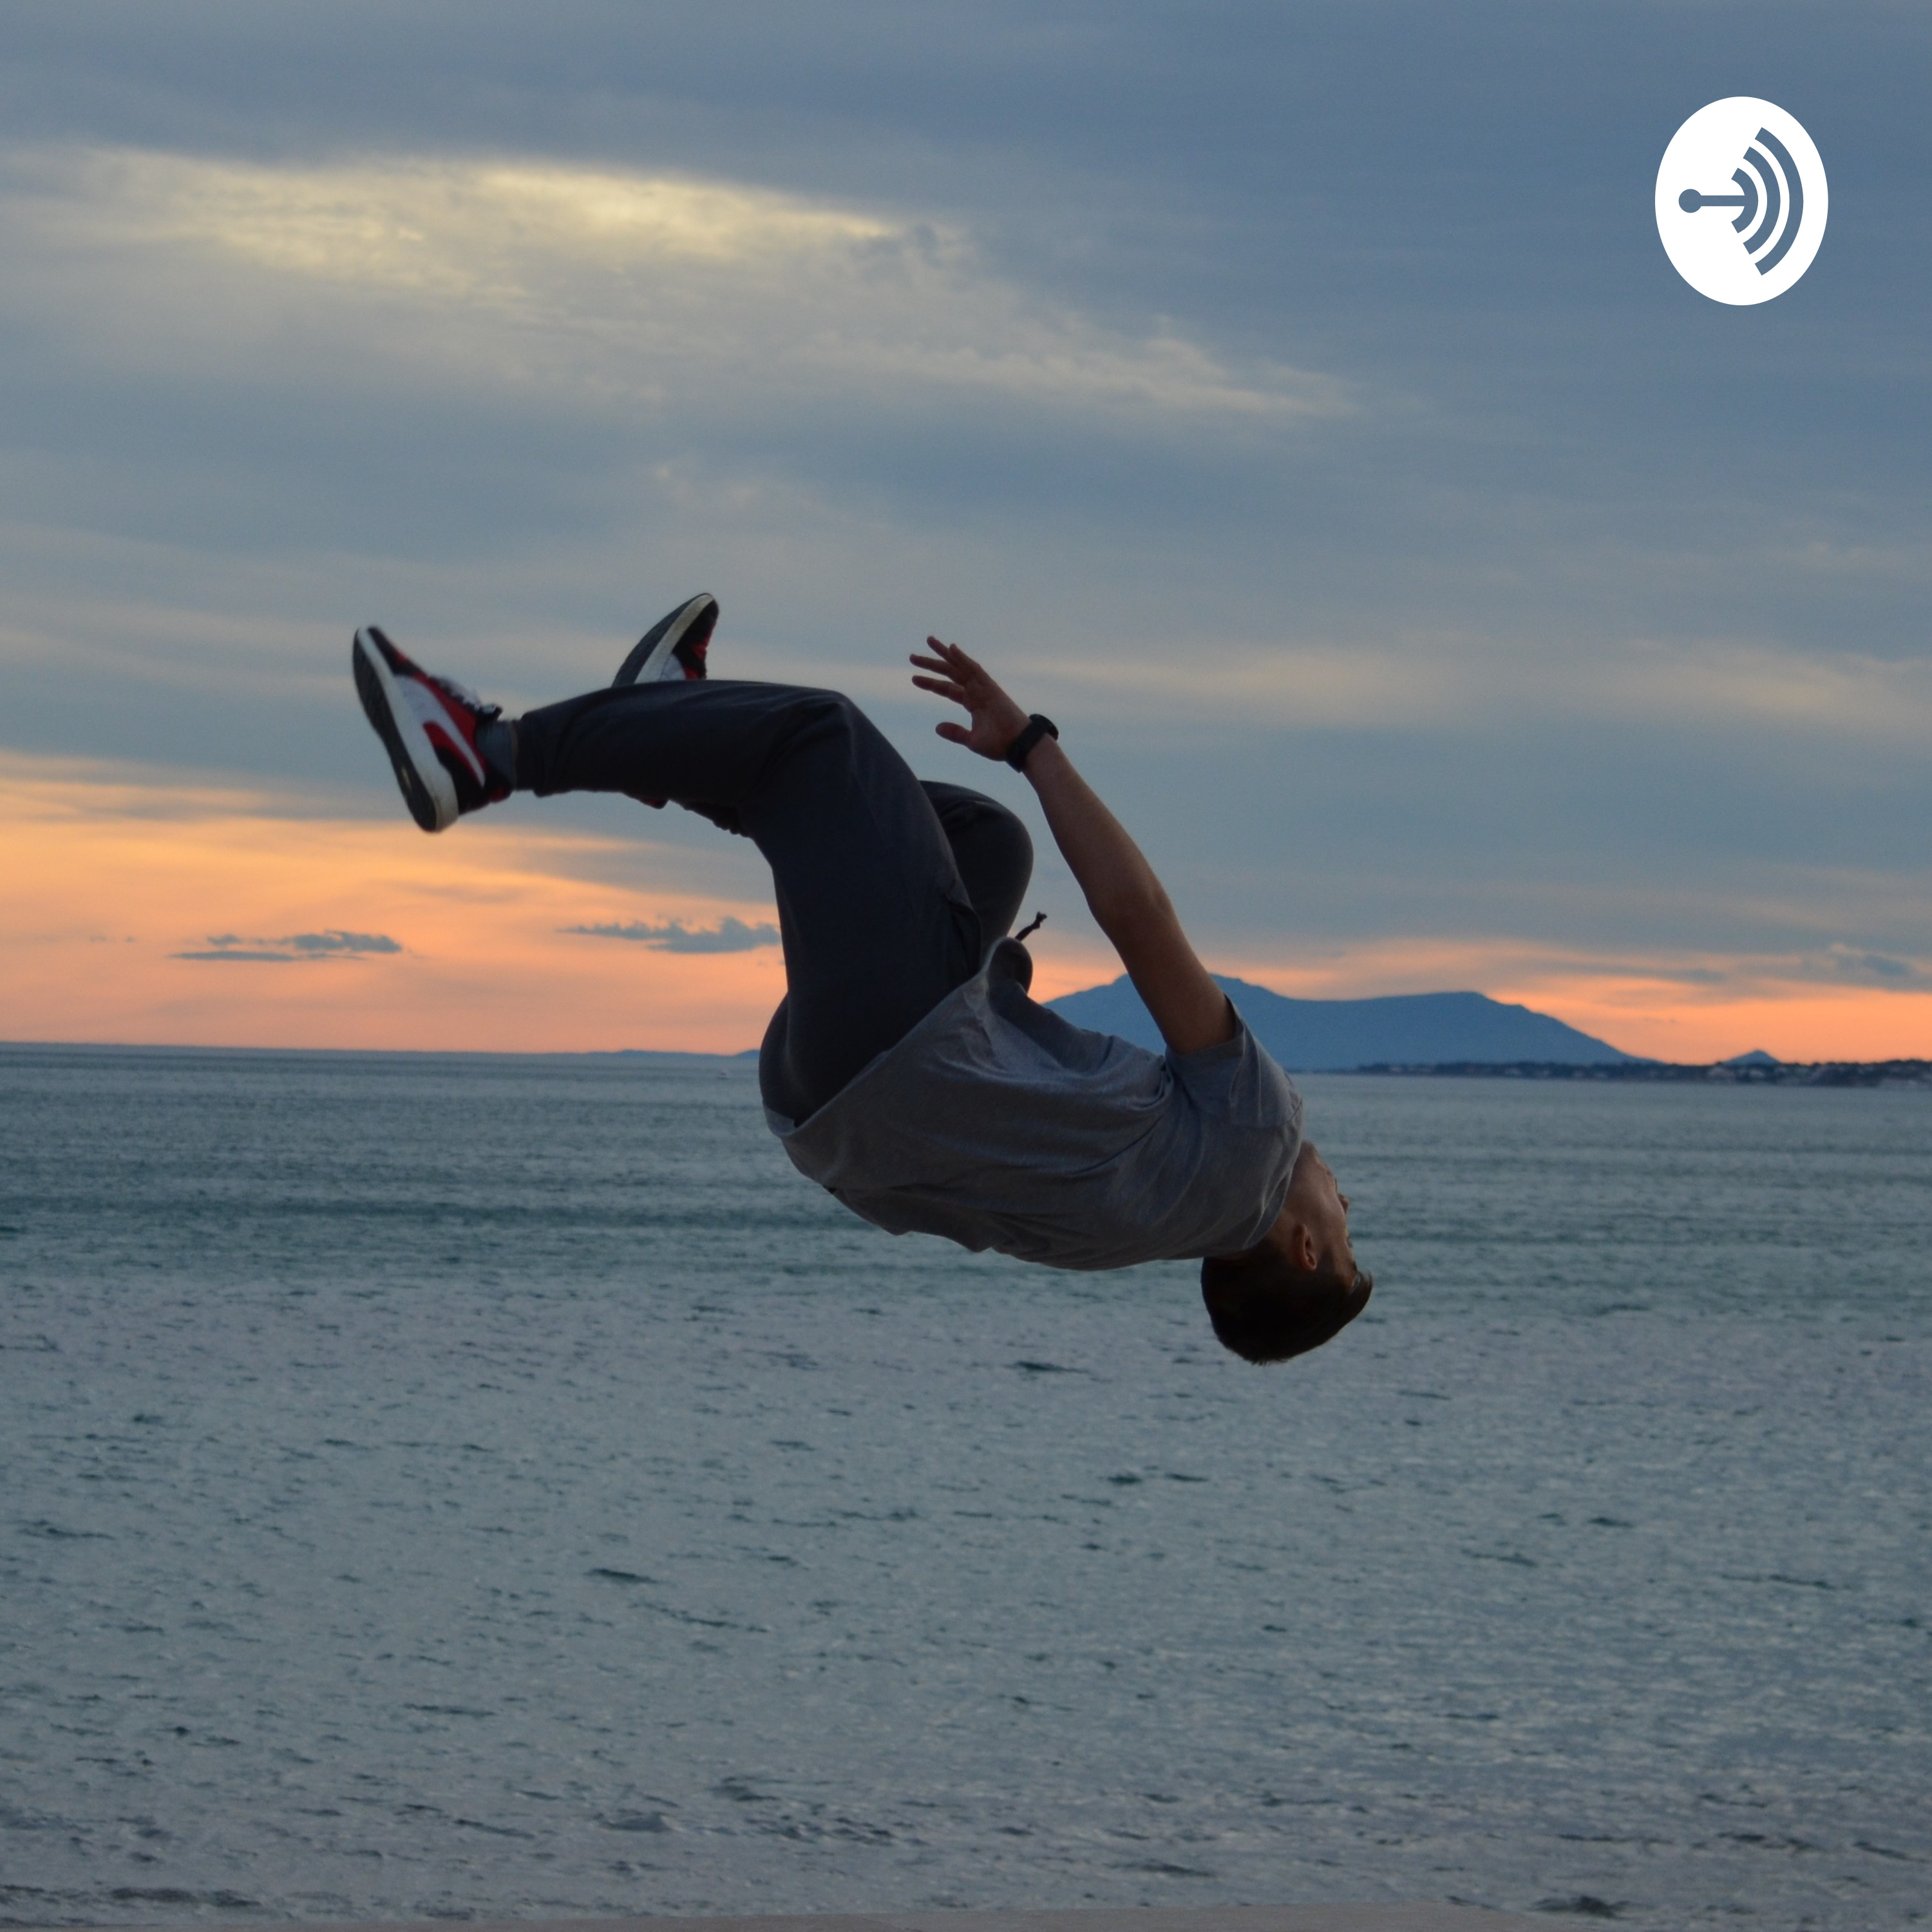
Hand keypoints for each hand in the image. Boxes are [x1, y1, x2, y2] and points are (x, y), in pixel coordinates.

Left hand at [910, 637, 1031, 760]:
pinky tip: (951, 648)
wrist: (1019, 745)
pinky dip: (963, 658)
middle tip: (913, 657)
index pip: (947, 689)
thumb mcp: (972, 740)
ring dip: (944, 654)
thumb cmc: (1000, 744)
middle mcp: (976, 692)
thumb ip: (956, 732)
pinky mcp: (991, 687)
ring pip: (959, 667)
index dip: (930, 683)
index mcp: (972, 703)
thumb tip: (937, 727)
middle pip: (950, 673)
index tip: (914, 678)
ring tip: (928, 641)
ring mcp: (984, 688)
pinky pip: (975, 670)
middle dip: (932, 664)